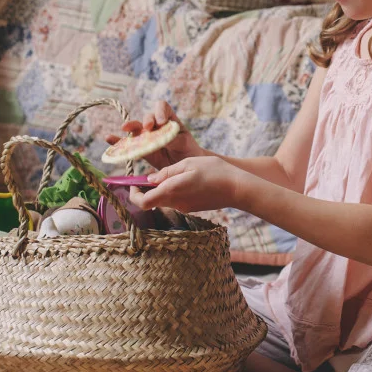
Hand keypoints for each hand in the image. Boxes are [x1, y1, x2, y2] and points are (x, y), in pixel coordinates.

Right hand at [106, 100, 205, 168]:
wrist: (185, 168)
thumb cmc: (187, 150)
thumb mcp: (183, 142)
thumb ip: (173, 137)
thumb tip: (162, 136)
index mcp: (169, 118)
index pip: (162, 107)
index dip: (160, 112)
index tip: (162, 123)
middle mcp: (156, 125)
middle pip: (147, 117)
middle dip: (147, 120)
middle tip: (149, 127)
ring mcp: (147, 137)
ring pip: (136, 128)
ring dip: (130, 127)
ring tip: (125, 128)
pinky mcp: (140, 149)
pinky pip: (128, 144)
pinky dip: (118, 141)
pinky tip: (109, 138)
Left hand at [128, 156, 242, 213]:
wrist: (238, 188)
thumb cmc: (215, 171)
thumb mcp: (188, 163)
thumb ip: (167, 172)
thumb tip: (150, 179)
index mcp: (171, 191)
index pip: (142, 202)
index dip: (133, 194)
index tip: (133, 183)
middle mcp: (175, 203)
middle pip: (151, 201)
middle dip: (146, 190)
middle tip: (149, 175)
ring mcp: (184, 207)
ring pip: (164, 200)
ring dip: (161, 189)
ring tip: (172, 172)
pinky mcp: (192, 207)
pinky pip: (176, 200)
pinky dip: (173, 191)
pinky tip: (186, 179)